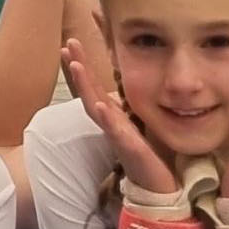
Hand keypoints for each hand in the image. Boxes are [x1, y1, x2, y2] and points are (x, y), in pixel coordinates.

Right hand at [62, 38, 174, 193]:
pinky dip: (105, 118)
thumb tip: (136, 82)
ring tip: (76, 65)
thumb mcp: (144, 123)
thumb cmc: (152, 155)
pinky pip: (115, 131)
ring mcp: (117, 135)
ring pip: (95, 107)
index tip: (73, 42)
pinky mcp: (129, 148)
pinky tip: (99, 105)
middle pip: (88, 91)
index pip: (94, 86)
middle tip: (68, 44)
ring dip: (84, 86)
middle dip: (77, 67)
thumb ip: (135, 106)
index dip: (84, 64)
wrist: (160, 187)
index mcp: (115, 115)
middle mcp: (111, 123)